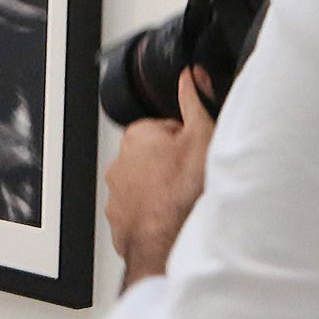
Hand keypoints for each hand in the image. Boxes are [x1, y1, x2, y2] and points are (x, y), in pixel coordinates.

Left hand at [105, 66, 216, 287]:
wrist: (169, 243)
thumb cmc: (184, 191)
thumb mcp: (202, 134)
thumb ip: (194, 100)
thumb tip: (190, 76)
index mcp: (138, 136)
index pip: (167, 129)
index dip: (187, 141)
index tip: (197, 154)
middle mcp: (119, 163)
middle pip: (154, 158)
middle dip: (171, 166)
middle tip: (194, 179)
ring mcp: (116, 195)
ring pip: (145, 187)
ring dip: (161, 191)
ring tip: (184, 202)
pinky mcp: (119, 223)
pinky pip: (139, 214)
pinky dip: (153, 217)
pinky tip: (172, 221)